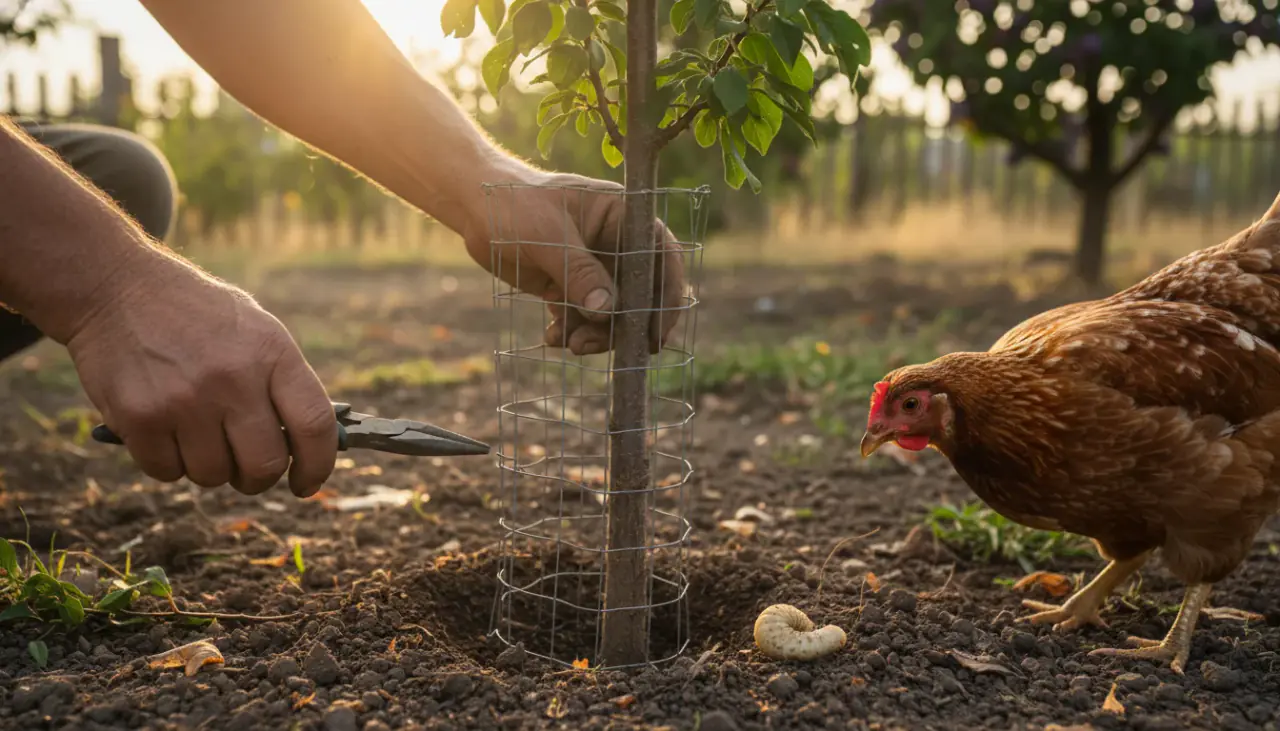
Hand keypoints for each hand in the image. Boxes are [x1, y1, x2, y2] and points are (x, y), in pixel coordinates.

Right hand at [65, 252, 336, 495]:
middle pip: (265, 465)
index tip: (306, 482)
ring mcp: (185, 399)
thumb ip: (284, 383)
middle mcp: (233, 378)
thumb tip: (312, 445)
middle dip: (258, 477)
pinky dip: (167, 462)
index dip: (318, 464)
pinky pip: (167, 472)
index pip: (314, 424)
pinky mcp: (140, 417)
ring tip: (196, 432)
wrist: (115, 288)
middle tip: (245, 468)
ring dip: (208, 466)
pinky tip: (163, 428)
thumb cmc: (197, 315)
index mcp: (272, 352)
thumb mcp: (256, 330)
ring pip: (213, 475)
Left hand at [461, 166, 686, 355]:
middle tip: (596, 345)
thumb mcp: (549, 238)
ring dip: (595, 333)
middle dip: (621, 324)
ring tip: (570, 344)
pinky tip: (552, 337)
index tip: (655, 333)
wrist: (474, 208)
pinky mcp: (571, 285)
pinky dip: (572, 330)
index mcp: (623, 215)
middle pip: (638, 292)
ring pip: (611, 311)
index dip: (666, 295)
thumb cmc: (514, 205)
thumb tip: (607, 312)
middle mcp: (616, 242)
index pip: (661, 256)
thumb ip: (579, 274)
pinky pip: (583, 316)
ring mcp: (594, 266)